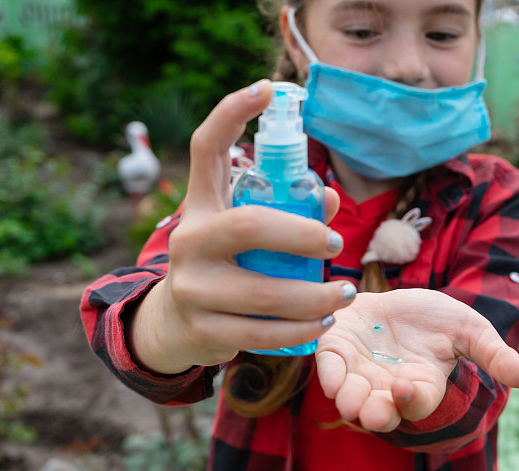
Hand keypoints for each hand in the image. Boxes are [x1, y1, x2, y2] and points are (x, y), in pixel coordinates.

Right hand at [129, 80, 355, 374]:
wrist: (173, 325)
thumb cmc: (223, 267)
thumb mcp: (243, 235)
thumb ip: (285, 213)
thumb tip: (332, 199)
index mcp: (201, 206)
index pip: (207, 149)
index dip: (232, 113)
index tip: (267, 90)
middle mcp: (190, 240)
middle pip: (250, 225)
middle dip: (304, 235)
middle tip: (338, 245)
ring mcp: (191, 287)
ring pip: (264, 291)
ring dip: (315, 297)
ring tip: (344, 295)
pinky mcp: (202, 330)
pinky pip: (262, 333)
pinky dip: (300, 331)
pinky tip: (321, 326)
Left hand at [315, 289, 518, 432]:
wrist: (394, 300)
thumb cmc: (432, 318)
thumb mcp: (468, 329)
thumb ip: (491, 352)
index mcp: (421, 385)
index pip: (417, 403)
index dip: (411, 400)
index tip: (405, 387)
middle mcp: (387, 388)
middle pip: (380, 412)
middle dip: (376, 414)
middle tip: (372, 412)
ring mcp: (358, 374)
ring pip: (350, 398)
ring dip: (349, 400)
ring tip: (348, 398)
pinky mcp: (335, 354)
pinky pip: (328, 369)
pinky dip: (328, 373)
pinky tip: (330, 373)